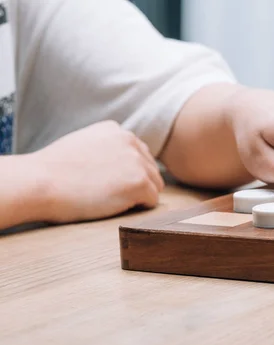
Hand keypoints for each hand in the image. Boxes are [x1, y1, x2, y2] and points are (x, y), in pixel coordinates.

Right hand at [32, 121, 163, 222]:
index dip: (127, 172)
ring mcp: (137, 161)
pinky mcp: (139, 182)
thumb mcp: (84, 145)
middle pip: (150, 169)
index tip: (107, 181)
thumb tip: (124, 164)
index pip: (139, 153)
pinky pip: (152, 201)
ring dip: (139, 196)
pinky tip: (115, 205)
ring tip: (112, 199)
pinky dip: (139, 207)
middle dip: (137, 183)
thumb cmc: (55, 171)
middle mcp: (130, 141)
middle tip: (110, 194)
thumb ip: (107, 148)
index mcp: (116, 130)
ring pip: (155, 185)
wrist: (40, 183)